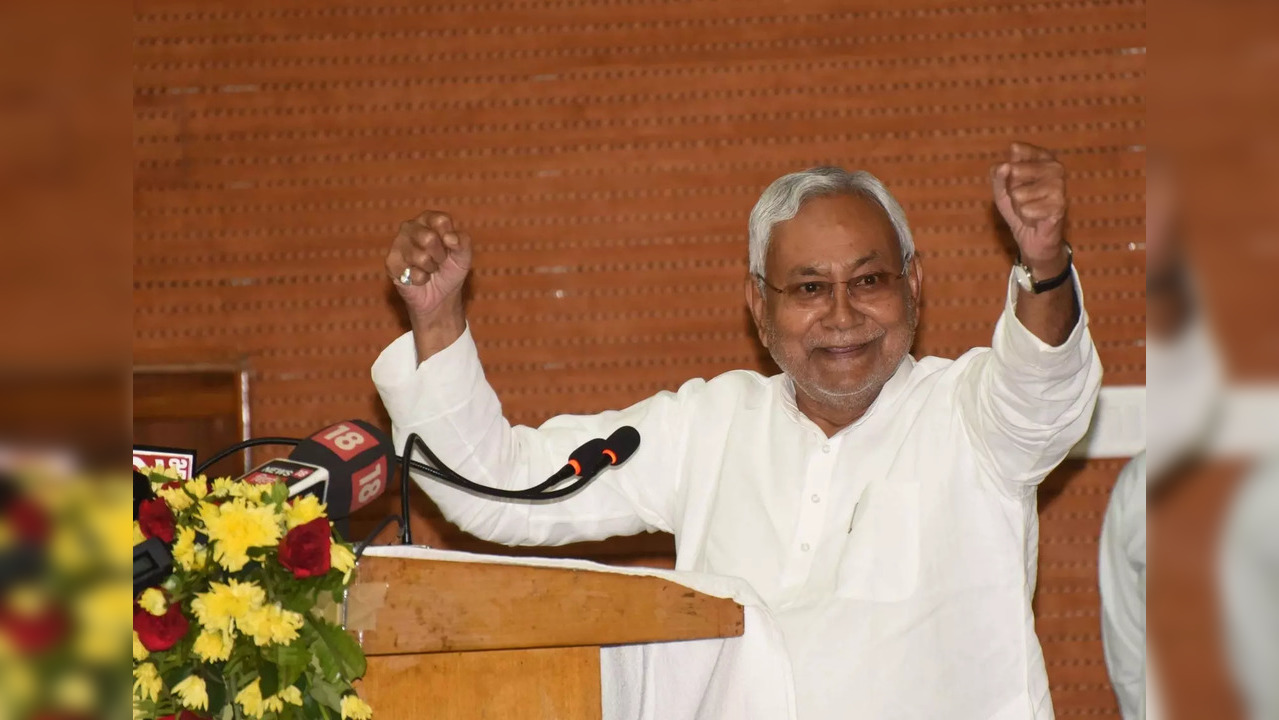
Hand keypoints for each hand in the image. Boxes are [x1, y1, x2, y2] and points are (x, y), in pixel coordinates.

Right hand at [385, 211, 472, 319]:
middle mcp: (410, 227)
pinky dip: (421, 279)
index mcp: (428, 219)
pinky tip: (419, 278)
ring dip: (430, 268)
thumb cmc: (451, 270)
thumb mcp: (464, 256)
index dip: (450, 239)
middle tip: (439, 261)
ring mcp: (398, 243)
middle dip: (440, 256)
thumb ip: (463, 242)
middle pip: (429, 238)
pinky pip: (412, 273)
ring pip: (421, 257)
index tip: (450, 247)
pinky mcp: (391, 262)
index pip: (441, 221)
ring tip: (429, 269)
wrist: (440, 296)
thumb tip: (450, 237)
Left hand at [991, 142, 1067, 273]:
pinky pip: (1027, 210)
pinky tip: (1035, 219)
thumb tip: (1004, 165)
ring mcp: (1060, 185)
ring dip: (1018, 206)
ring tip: (1029, 209)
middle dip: (1011, 191)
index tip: (1013, 179)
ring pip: (1019, 194)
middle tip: (1021, 199)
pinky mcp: (1061, 205)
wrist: (1032, 236)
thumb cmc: (1018, 207)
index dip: (1007, 169)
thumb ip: (998, 175)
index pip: (1017, 150)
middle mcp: (1055, 167)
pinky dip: (1026, 217)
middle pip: (1015, 171)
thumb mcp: (1001, 190)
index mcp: (1042, 157)